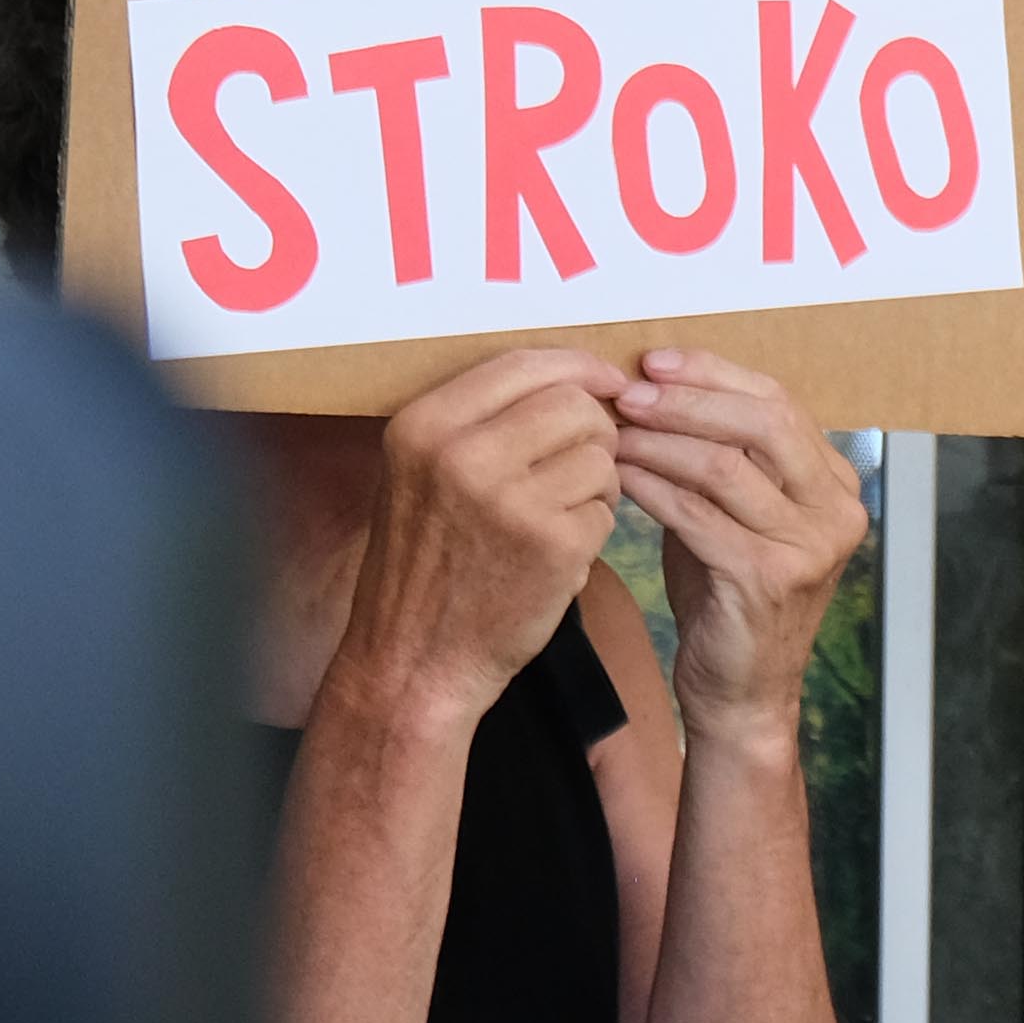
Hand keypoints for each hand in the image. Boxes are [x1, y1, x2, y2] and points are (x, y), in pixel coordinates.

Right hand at [336, 349, 628, 726]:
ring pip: (601, 456)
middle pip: (575, 404)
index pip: (526, 363)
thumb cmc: (427, 565)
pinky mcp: (552, 544)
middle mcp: (461, 453)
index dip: (580, 368)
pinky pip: (608, 511)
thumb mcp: (423, 474)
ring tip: (560, 516)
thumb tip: (574, 375)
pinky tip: (558, 555)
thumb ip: (484, 421)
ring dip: (600, 485)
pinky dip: (596, 530)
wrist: (414, 659)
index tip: (610, 383)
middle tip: (579, 470)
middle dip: (596, 433)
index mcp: (424, 424)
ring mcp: (508, 499)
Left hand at [615, 351, 866, 748]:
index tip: (653, 361)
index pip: (780, 403)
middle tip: (628, 392)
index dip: (715, 374)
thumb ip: (721, 459)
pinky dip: (650, 487)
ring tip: (612, 430)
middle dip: (688, 399)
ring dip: (658, 440)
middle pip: (764, 423)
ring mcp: (808, 545)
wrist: (742, 689)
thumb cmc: (728, 595)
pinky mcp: (768, 577)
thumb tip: (659, 389)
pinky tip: (616, 476)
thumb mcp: (736, 515)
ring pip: (725, 465)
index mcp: (835, 484)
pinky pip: (697, 513)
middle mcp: (835, 510)